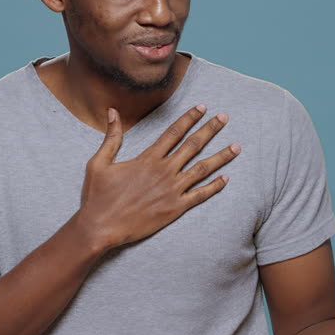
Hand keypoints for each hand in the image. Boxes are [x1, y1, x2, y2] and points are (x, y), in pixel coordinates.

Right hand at [75, 104, 239, 251]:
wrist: (101, 226)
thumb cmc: (98, 196)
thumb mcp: (99, 162)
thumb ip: (111, 137)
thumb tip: (112, 112)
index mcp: (148, 158)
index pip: (174, 132)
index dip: (189, 118)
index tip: (202, 107)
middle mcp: (164, 171)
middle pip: (193, 145)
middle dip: (210, 129)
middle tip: (225, 118)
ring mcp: (172, 190)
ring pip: (202, 169)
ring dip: (221, 157)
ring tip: (236, 147)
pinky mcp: (175, 209)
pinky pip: (200, 195)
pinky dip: (214, 187)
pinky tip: (226, 179)